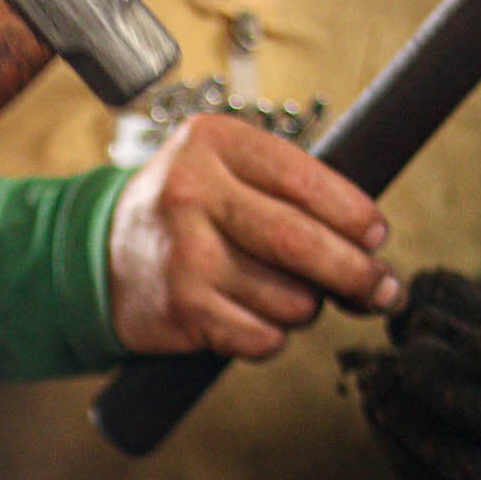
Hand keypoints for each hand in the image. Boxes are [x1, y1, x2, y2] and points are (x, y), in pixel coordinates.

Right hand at [107, 114, 398, 358]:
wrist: (100, 256)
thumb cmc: (183, 214)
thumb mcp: (223, 169)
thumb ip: (289, 192)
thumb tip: (370, 249)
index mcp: (213, 143)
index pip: (306, 180)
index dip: (355, 215)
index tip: (376, 237)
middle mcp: (192, 193)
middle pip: (302, 242)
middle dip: (355, 273)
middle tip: (380, 289)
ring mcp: (184, 254)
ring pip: (290, 298)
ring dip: (305, 306)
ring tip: (284, 295)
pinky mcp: (181, 309)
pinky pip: (263, 336)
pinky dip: (273, 335)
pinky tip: (253, 317)